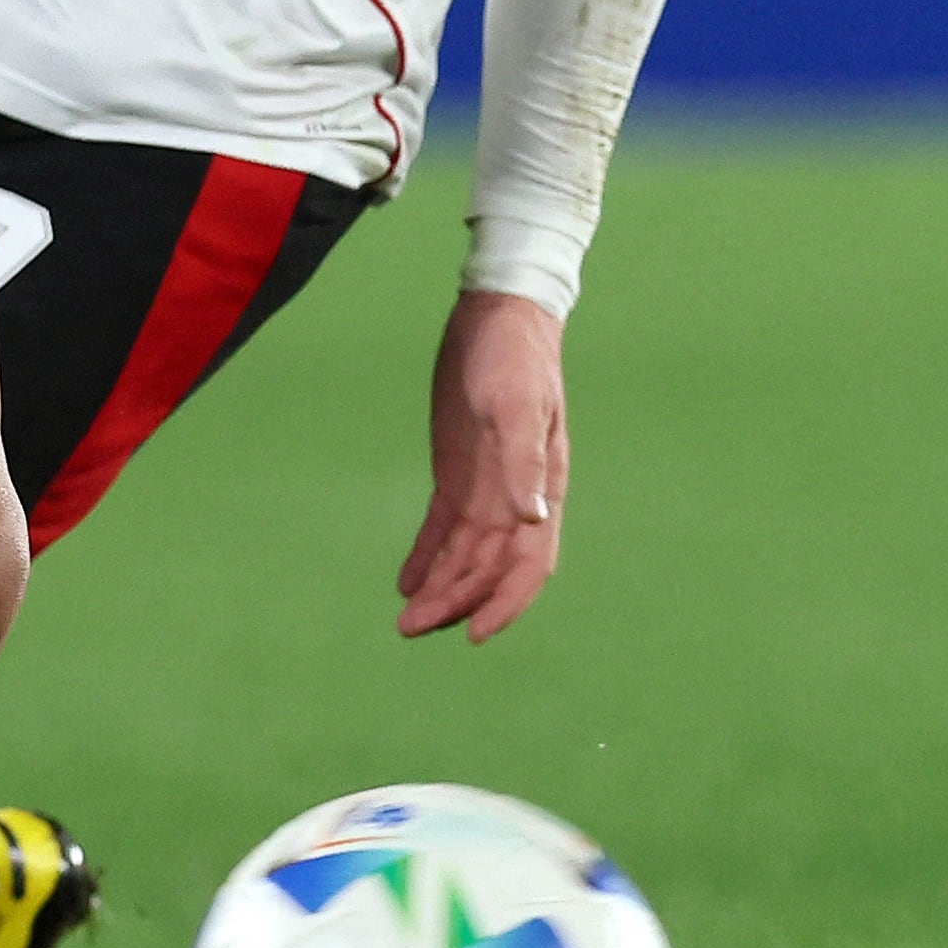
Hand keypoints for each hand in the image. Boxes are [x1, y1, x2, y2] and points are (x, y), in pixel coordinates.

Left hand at [398, 289, 568, 641]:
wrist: (496, 314)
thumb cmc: (515, 355)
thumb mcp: (518, 403)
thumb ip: (523, 459)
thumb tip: (533, 518)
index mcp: (542, 487)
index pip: (528, 564)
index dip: (505, 602)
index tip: (473, 633)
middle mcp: (517, 497)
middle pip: (488, 568)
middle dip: (455, 602)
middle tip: (411, 628)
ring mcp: (487, 486)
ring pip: (465, 556)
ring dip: (439, 588)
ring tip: (405, 621)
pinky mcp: (460, 472)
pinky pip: (445, 528)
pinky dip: (428, 557)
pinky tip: (406, 581)